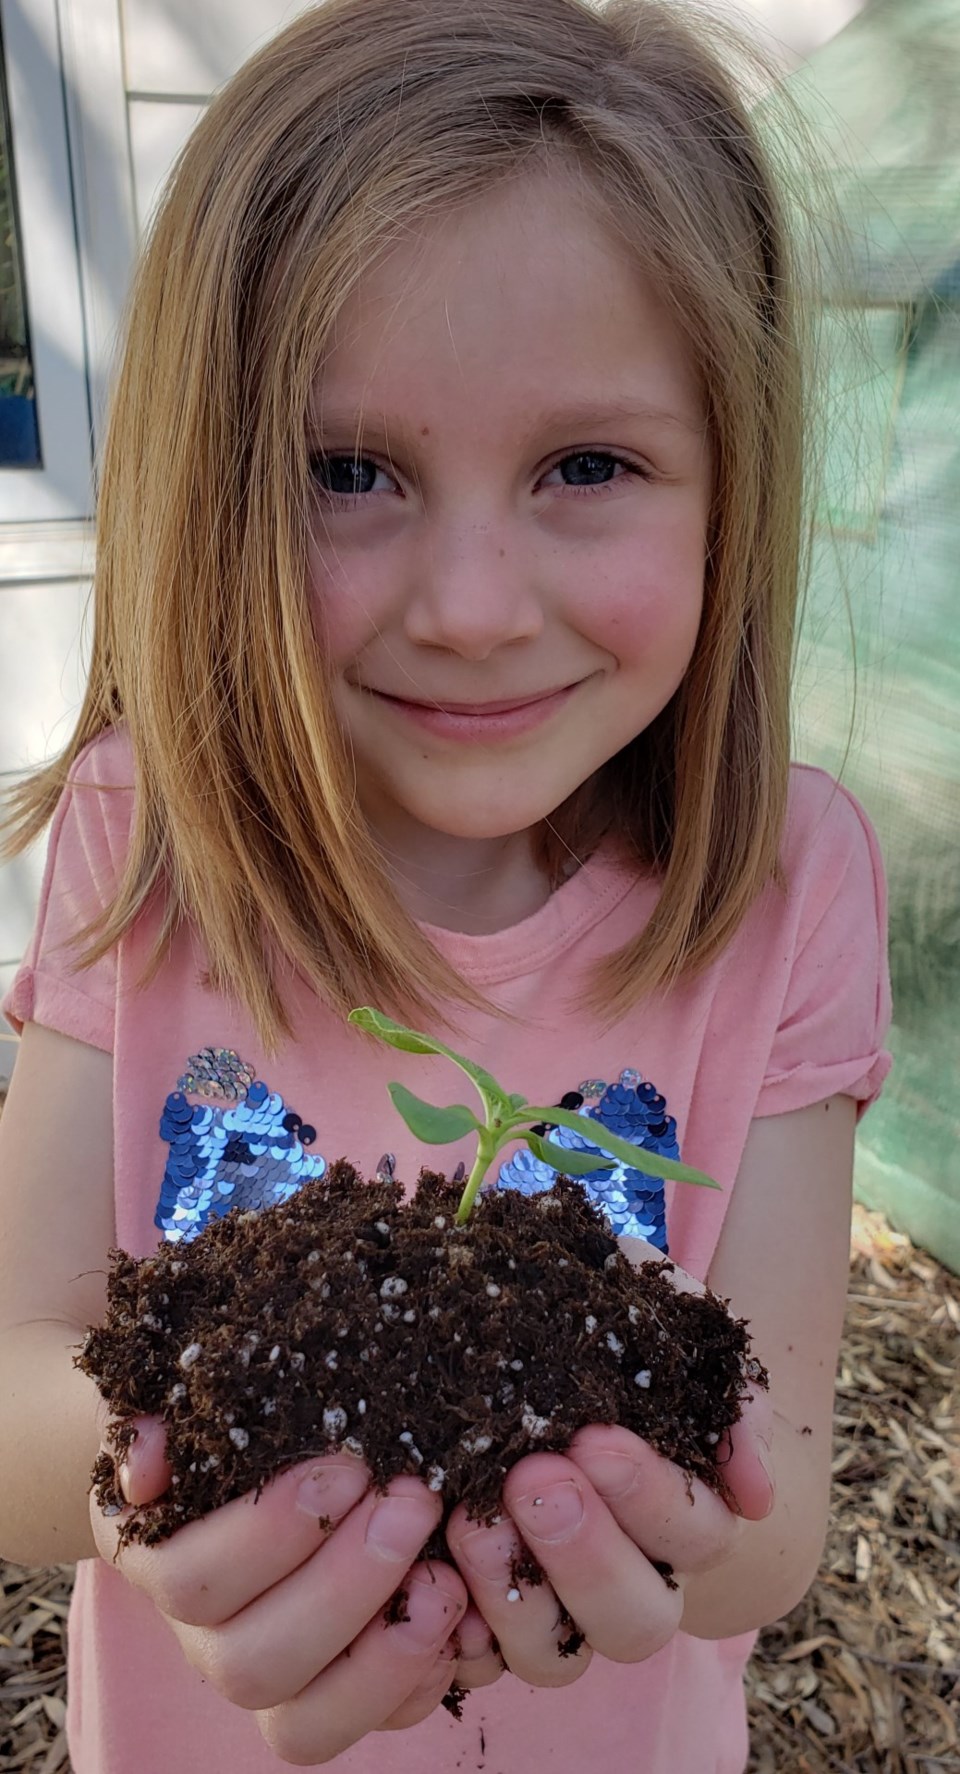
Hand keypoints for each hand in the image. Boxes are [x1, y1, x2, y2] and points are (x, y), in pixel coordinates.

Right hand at [90, 1415, 471, 1762]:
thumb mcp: (185, 1398)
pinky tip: (459, 1620)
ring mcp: (270, 1679)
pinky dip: (418, 1686)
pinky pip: (370, 1728)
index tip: (349, 1467)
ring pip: (304, 1724)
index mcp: (158, 1559)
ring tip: (445, 1580)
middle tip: (413, 1504)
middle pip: (252, 1665)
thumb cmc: (228, 1411)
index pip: (192, 1581)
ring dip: (384, 1657)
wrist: (254, 1444)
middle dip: (344, 1587)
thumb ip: (151, 1412)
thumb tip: (148, 1451)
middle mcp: (202, 1639)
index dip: (270, 1535)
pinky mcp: (332, 1697)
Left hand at [444, 1238, 774, 1689]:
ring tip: (470, 1517)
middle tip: (534, 1476)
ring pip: (553, 1658)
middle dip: (586, 1554)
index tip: (595, 1437)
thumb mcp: (664, 1323)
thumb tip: (755, 1495)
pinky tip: (426, 1575)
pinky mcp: (486, 1627)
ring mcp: (558, 1616)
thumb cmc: (610, 1334)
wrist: (528, 1353)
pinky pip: (470, 1664)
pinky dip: (451, 1633)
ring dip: (514, 1594)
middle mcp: (634, 1585)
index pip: (695, 1533)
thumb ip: (721, 1387)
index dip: (650, 1496)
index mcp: (689, 1522)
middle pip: (637, 1621)